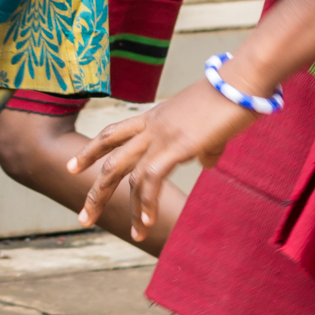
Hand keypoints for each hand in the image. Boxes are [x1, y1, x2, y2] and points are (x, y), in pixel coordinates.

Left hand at [71, 84, 252, 243]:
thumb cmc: (232, 98)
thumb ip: (204, 147)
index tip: (72, 166)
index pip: (113, 134)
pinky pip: (152, 177)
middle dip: (95, 190)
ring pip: (126, 172)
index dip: (91, 150)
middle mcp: (151, 126)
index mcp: (155, 118)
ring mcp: (162, 135)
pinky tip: (146, 220)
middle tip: (83, 216)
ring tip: (132, 234)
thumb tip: (206, 163)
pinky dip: (147, 201)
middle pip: (110, 159)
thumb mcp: (211, 127)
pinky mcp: (178, 145)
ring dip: (127, 207)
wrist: (242, 80)